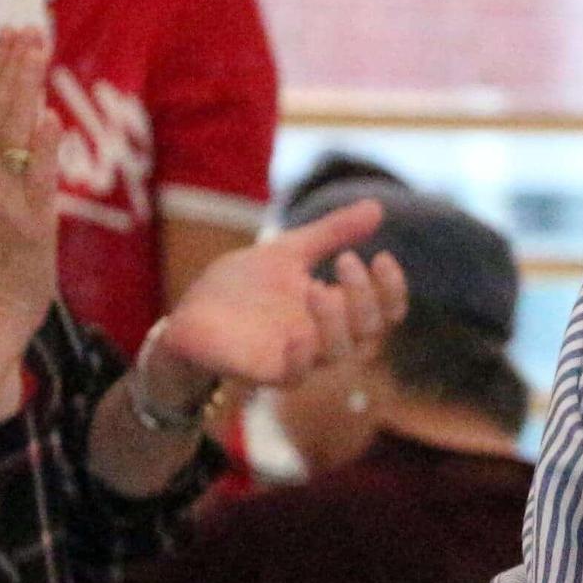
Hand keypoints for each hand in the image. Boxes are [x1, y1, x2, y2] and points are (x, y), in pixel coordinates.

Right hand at [0, 22, 61, 325]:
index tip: (11, 30)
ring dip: (26, 91)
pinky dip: (43, 149)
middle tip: (25, 26)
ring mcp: (4, 199)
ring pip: (14, 135)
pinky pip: (36, 180)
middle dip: (12, 67)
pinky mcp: (29, 224)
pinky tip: (50, 118)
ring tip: (37, 50)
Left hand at [156, 197, 406, 393]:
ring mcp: (300, 357)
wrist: (191, 315)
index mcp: (336, 311)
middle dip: (365, 296)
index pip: (385, 311)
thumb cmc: (242, 288)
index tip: (382, 256)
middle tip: (346, 259)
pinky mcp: (268, 373)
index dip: (392, 289)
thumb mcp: (288, 251)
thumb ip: (331, 234)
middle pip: (370, 331)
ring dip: (336, 322)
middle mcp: (326, 338)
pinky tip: (298, 334)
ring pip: (340, 354)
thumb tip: (377, 206)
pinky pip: (297, 375)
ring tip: (315, 288)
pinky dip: (302, 356)